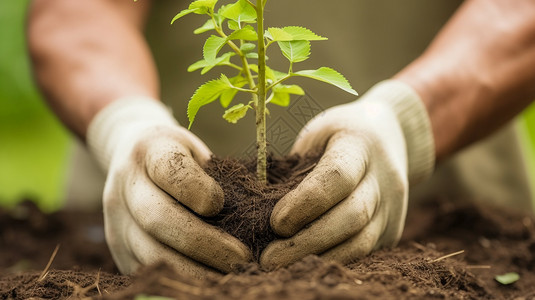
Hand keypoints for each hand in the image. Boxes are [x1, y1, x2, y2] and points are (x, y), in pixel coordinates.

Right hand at [88, 97, 251, 276]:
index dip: (196, 189)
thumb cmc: (180, 157)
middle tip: (241, 257)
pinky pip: (147, 270)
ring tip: (229, 275)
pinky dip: (180, 279)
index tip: (221, 205)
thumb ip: (216, 175)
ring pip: (150, 253)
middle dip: (203, 243)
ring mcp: (116, 220)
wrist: (129, 157)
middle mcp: (125, 185)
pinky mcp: (118, 249)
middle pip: (158, 218)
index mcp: (150, 150)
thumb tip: (252, 217)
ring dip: (194, 270)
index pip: (169, 170)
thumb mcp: (196, 151)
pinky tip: (208, 281)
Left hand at [260, 81, 434, 268]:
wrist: (389, 137)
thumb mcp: (314, 137)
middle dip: (306, 242)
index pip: (337, 177)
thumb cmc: (336, 136)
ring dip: (318, 258)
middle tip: (268, 259)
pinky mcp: (392, 231)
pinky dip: (332, 261)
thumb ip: (295, 168)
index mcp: (360, 144)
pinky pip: (363, 253)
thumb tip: (260, 210)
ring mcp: (393, 207)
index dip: (305, 203)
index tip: (275, 223)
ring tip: (281, 267)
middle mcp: (385, 178)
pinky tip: (304, 265)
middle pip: (351, 216)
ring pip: (361, 242)